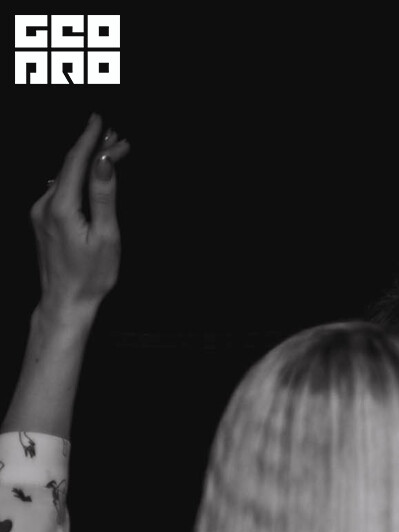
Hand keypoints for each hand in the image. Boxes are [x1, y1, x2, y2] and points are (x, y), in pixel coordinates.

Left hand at [31, 114, 130, 318]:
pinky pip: (60, 190)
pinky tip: (88, 176)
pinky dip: (76, 179)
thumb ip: (103, 195)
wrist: (66, 301)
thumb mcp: (106, 235)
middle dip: (92, 149)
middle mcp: (44, 205)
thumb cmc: (91, 275)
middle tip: (116, 138)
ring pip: (63, 177)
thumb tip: (103, 162)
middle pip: (68, 166)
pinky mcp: (42, 220)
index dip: (89, 139)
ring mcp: (40, 212)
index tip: (100, 121)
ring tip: (107, 152)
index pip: (75, 161)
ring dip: (85, 163)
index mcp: (60, 207)